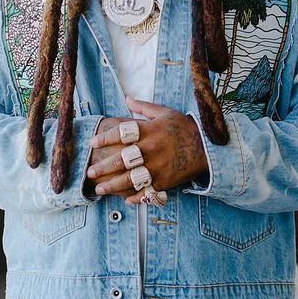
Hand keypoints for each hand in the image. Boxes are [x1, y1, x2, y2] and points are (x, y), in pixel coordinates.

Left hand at [86, 98, 208, 203]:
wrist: (207, 146)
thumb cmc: (183, 127)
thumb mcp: (165, 113)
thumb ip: (143, 107)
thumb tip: (126, 97)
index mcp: (150, 131)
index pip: (123, 133)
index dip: (106, 138)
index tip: (93, 143)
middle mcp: (152, 149)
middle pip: (123, 160)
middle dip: (104, 167)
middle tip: (90, 172)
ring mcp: (159, 167)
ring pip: (132, 179)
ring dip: (114, 186)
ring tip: (99, 189)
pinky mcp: (166, 181)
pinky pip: (148, 192)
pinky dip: (136, 198)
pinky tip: (125, 201)